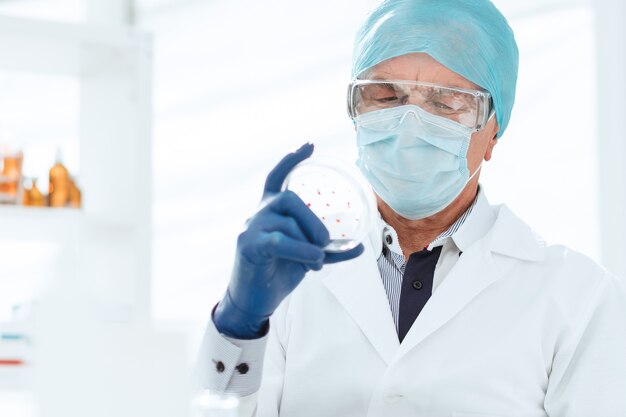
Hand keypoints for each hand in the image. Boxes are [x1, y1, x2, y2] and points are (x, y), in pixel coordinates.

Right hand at [213, 143, 363, 338]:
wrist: (253, 300)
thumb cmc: (277, 272)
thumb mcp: (307, 257)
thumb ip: (329, 250)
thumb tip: (359, 247)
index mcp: (271, 211)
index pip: (277, 177)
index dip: (291, 160)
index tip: (310, 145)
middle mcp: (259, 214)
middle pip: (289, 198)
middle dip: (313, 220)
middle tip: (324, 241)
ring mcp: (251, 228)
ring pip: (288, 222)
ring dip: (310, 242)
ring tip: (316, 261)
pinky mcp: (249, 246)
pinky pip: (280, 241)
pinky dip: (302, 251)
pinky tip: (313, 262)